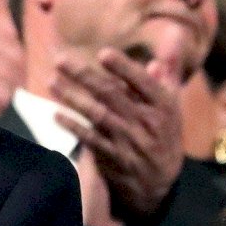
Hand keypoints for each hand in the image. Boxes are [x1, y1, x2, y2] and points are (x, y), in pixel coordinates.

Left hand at [52, 48, 185, 224]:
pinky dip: (73, 127)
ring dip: (72, 97)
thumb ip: (168, 74)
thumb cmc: (164, 134)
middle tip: (61, 60)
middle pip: (111, 94)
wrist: (161, 182)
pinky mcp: (112, 158)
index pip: (143, 82)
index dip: (123, 68)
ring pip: (96, 115)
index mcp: (163, 105)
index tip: (102, 53)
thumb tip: (168, 43)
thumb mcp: (173, 105)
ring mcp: (127, 141)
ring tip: (52, 82)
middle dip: (84, 75)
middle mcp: (145, 122)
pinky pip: (90, 140)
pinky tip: (57, 114)